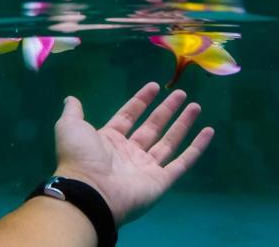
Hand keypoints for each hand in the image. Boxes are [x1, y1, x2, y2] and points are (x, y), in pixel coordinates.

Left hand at [53, 82, 214, 224]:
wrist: (90, 191)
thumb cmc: (81, 157)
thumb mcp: (70, 127)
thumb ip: (73, 112)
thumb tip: (71, 98)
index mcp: (109, 140)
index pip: (129, 116)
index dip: (141, 101)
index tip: (154, 86)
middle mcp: (129, 153)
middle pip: (152, 127)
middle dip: (167, 110)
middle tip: (181, 93)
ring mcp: (147, 167)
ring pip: (170, 142)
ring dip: (183, 124)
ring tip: (196, 106)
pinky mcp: (161, 180)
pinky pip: (183, 162)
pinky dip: (197, 148)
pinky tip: (208, 132)